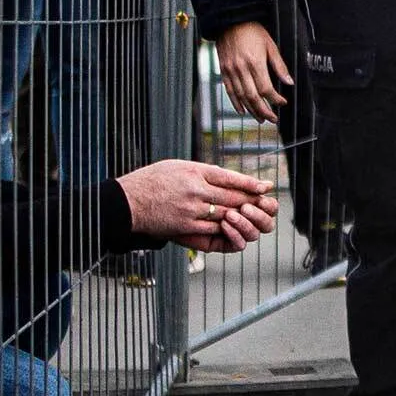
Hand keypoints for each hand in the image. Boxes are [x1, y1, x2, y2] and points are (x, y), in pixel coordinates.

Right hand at [116, 161, 279, 251]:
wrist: (129, 202)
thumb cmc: (151, 181)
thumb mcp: (177, 166)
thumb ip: (201, 171)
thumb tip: (223, 176)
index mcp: (194, 171)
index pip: (229, 177)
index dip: (249, 183)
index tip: (264, 186)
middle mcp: (196, 190)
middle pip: (232, 196)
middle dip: (251, 200)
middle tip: (266, 202)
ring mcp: (192, 210)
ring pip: (226, 214)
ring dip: (241, 216)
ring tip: (253, 216)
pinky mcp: (186, 226)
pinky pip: (212, 229)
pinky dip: (225, 229)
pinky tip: (234, 228)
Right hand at [215, 22, 289, 122]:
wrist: (230, 21)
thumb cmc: (251, 30)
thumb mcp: (270, 45)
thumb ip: (279, 65)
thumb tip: (288, 81)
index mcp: (255, 63)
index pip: (266, 89)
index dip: (275, 99)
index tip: (282, 102)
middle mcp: (241, 69)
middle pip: (253, 97)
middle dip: (264, 111)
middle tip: (272, 118)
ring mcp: (231, 71)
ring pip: (241, 97)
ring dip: (252, 110)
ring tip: (260, 118)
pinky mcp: (224, 71)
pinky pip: (229, 91)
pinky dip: (236, 103)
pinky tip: (243, 110)